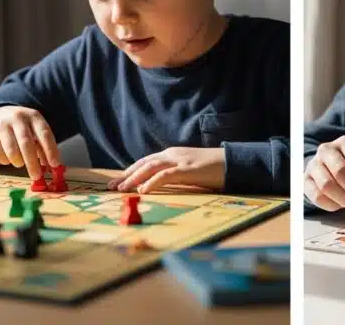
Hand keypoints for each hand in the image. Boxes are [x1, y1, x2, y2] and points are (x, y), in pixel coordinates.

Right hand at [0, 105, 61, 178]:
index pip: (45, 134)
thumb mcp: (35, 130)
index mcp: (34, 116)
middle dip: (32, 162)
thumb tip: (50, 166)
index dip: (50, 150)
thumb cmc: (21, 126)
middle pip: (26, 143)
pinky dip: (4, 160)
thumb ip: (42, 146)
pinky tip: (8, 160)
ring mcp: (2, 124)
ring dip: (18, 161)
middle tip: (36, 176)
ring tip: (20, 164)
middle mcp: (18, 118)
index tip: (54, 165)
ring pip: (11, 149)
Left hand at [107, 147, 224, 193]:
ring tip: (122, 189)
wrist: (233, 162)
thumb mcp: (188, 170)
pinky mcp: (188, 169)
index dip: (130, 171)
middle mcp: (173, 154)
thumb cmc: (212, 169)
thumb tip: (156, 186)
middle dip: (126, 175)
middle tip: (111, 186)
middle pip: (144, 163)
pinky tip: (143, 190)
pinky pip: (166, 175)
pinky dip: (152, 182)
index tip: (117, 182)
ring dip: (134, 178)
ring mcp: (180, 160)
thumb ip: (173, 174)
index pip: (145, 161)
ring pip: (151, 167)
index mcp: (172, 154)